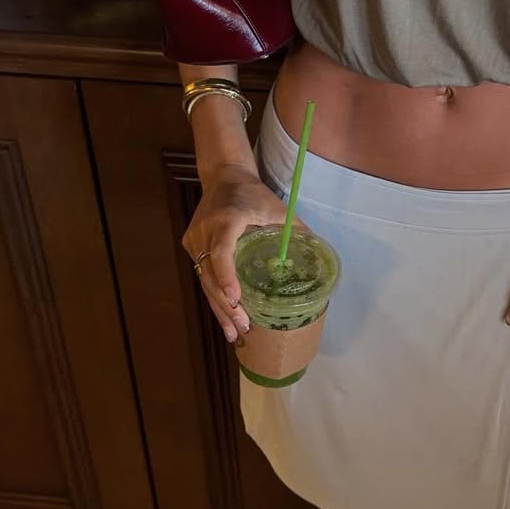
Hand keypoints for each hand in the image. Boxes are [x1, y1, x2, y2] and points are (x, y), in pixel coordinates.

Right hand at [182, 165, 294, 343]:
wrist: (223, 176)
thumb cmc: (254, 193)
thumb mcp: (277, 208)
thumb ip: (296, 230)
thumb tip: (319, 254)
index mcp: (226, 220)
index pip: (222, 252)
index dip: (227, 277)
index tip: (236, 299)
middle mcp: (205, 232)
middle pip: (210, 274)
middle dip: (226, 305)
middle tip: (243, 327)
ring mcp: (194, 240)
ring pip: (204, 279)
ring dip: (219, 307)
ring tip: (233, 332)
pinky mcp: (191, 245)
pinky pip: (202, 274)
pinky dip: (214, 295)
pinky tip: (225, 315)